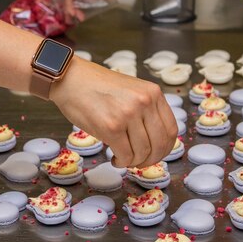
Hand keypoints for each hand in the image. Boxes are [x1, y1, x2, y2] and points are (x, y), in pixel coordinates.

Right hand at [50, 58, 177, 167]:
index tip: (155, 154)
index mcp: (153, 93)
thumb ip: (146, 111)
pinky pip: (125, 155)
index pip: (171, 130)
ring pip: (143, 152)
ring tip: (122, 158)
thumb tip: (156, 142)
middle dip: (151, 159)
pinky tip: (114, 158)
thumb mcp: (132, 91)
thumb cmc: (98, 87)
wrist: (71, 79)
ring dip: (133, 162)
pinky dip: (121, 162)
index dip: (165, 149)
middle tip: (138, 162)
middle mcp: (144, 102)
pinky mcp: (111, 127)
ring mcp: (128, 114)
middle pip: (160, 144)